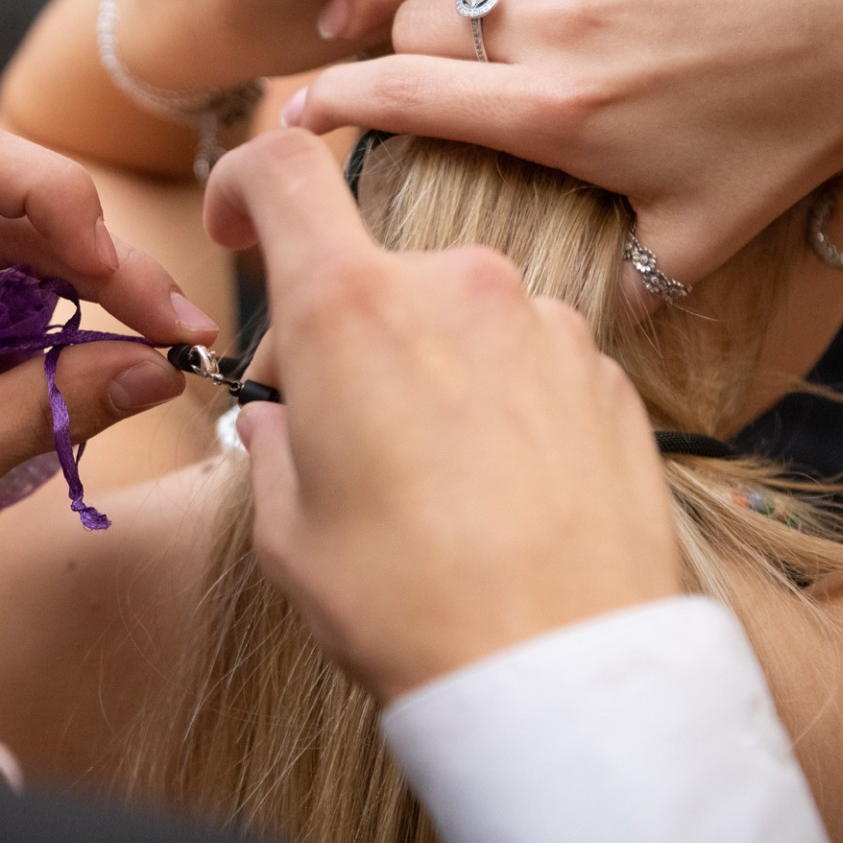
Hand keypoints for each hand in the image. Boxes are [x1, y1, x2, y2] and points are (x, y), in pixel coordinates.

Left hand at [0, 114, 219, 586]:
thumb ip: (56, 406)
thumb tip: (162, 370)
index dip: (55, 193)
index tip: (110, 272)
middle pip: (6, 199)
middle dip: (99, 262)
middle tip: (176, 330)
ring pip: (7, 232)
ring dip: (80, 286)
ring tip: (149, 348)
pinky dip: (38, 306)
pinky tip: (83, 355)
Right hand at [204, 129, 679, 701]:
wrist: (560, 672)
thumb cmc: (407, 606)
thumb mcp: (288, 531)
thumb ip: (274, 444)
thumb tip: (281, 421)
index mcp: (352, 308)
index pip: (285, 170)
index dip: (245, 183)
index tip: (238, 228)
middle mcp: (455, 286)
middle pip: (369, 267)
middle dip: (335, 331)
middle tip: (329, 431)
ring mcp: (543, 323)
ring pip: (450, 313)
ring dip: (421, 366)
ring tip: (425, 479)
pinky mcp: (605, 370)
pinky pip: (522, 354)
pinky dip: (492, 396)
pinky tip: (493, 488)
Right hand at [286, 0, 842, 303]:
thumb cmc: (782, 138)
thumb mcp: (697, 241)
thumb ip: (611, 291)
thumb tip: (545, 334)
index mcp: (559, 116)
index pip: (400, 98)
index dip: (328, 109)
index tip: (294, 127)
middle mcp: (557, 29)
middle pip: (410, 27)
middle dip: (369, 54)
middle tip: (356, 75)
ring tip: (352, 10)